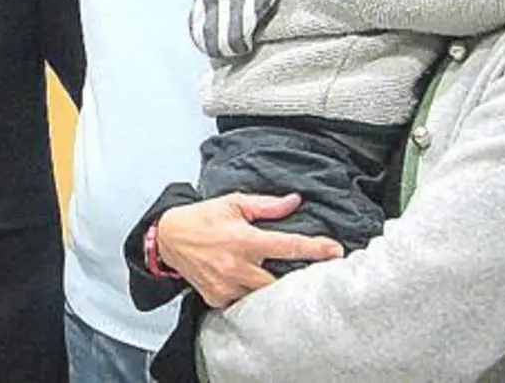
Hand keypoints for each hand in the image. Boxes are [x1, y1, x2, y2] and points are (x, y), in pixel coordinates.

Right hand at [154, 193, 342, 308]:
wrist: (168, 237)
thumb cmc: (202, 218)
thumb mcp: (234, 204)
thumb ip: (267, 206)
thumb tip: (294, 201)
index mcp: (244, 239)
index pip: (288, 245)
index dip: (315, 249)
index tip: (335, 251)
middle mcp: (236, 265)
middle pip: (280, 281)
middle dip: (296, 278)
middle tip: (308, 273)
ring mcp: (226, 286)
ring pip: (262, 296)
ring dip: (273, 289)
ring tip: (278, 279)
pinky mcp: (217, 299)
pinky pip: (243, 303)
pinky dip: (250, 295)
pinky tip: (250, 285)